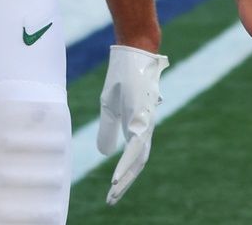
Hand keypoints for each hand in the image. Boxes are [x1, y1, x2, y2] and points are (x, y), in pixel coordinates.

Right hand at [97, 45, 168, 204]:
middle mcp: (146, 128)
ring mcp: (146, 122)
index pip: (133, 158)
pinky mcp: (143, 115)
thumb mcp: (109, 105)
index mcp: (138, 127)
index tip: (112, 192)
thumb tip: (105, 154)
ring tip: (114, 191)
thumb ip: (109, 129)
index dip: (124, 175)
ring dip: (126, 177)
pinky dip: (126, 162)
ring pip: (139, 158)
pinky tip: (117, 172)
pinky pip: (135, 145)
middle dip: (125, 183)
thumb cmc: (125, 77)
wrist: (135, 51)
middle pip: (138, 163)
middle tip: (112, 200)